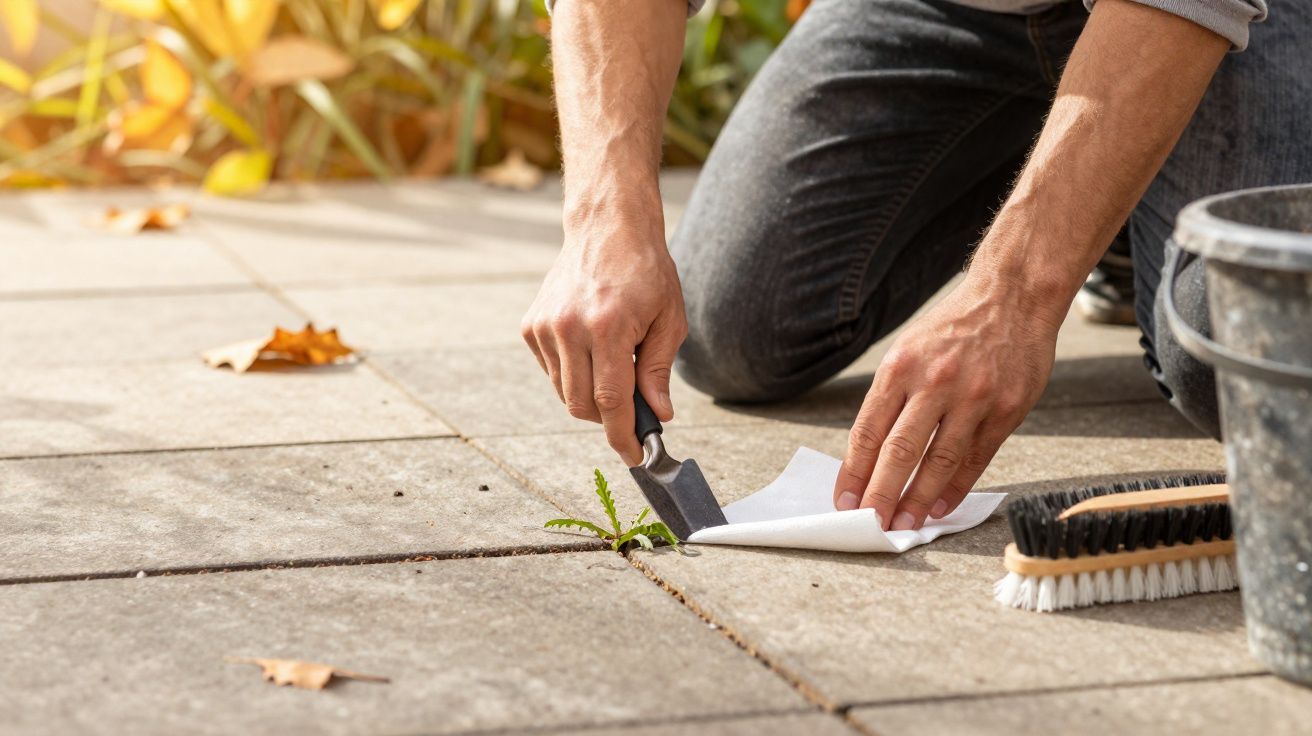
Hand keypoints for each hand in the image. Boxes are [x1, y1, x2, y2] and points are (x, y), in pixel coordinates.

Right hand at [521, 215, 686, 465]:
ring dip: (590, 396)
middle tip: (632, 407)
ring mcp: (545, 327)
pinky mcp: (531, 326)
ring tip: (613, 364)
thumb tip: (659, 415)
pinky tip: (591, 349)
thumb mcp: (668, 320)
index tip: (635, 457)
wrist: (607, 228)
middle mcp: (569, 328)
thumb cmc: (646, 272)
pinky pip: (552, 372)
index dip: (623, 436)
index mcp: (608, 328)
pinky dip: (573, 375)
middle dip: (608, 418)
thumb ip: (658, 371)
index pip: (611, 402)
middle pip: (583, 405)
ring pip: (564, 393)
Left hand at [832, 272, 1061, 529]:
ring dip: (918, 500)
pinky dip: (956, 488)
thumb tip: (868, 455)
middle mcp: (934, 382)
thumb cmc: (952, 328)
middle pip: (899, 451)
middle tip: (870, 525)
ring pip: (939, 461)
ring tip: (904, 525)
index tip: (844, 502)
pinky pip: (976, 458)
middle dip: (880, 495)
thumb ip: (891, 398)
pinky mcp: (1007, 409)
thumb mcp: (908, 350)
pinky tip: (941, 507)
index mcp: (900, 367)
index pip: (869, 431)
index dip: (854, 472)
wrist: (1013, 296)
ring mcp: (973, 397)